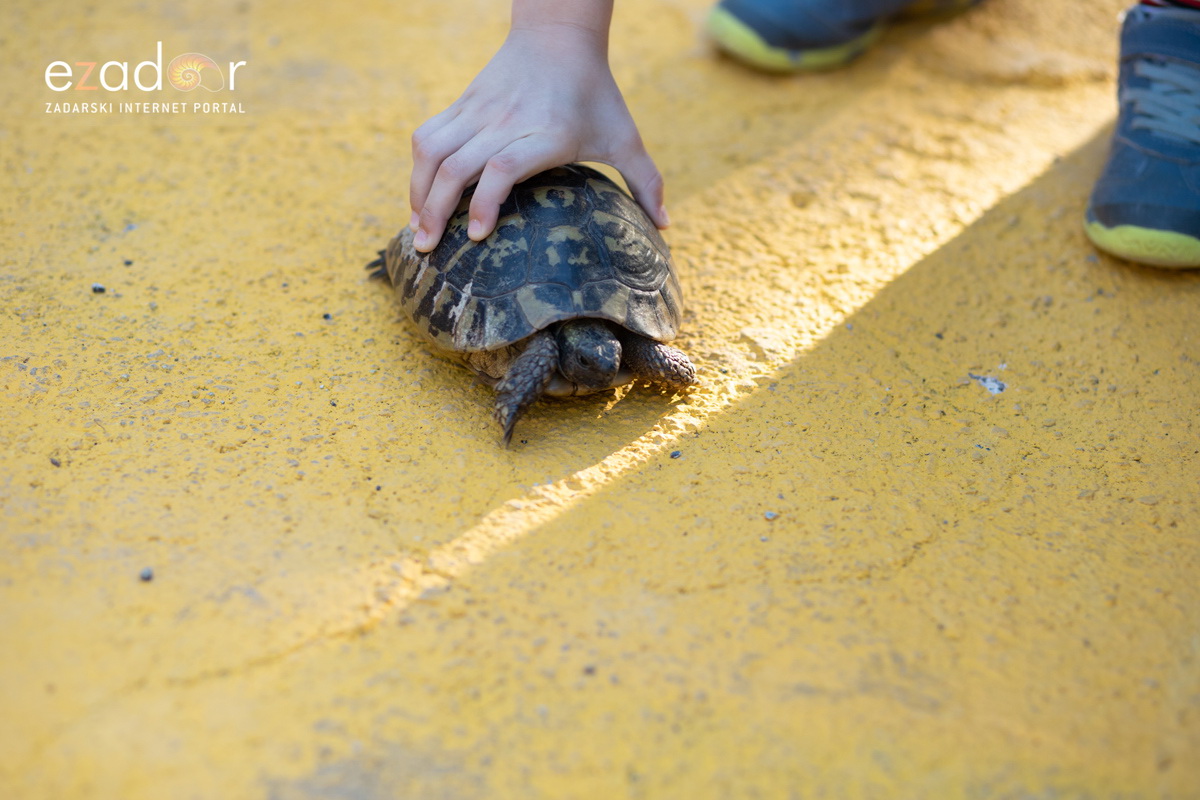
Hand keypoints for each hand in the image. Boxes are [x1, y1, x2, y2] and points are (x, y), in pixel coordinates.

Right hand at [408, 22, 667, 251]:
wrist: (559, 34)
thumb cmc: (596, 92)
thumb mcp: (625, 135)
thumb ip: (645, 181)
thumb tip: (664, 226)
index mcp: (546, 134)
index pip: (504, 166)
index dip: (484, 201)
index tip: (475, 235)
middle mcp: (507, 122)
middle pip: (457, 166)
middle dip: (435, 211)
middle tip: (426, 249)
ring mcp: (479, 111)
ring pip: (432, 151)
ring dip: (418, 192)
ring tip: (416, 229)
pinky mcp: (463, 104)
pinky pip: (427, 136)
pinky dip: (417, 168)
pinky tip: (418, 197)